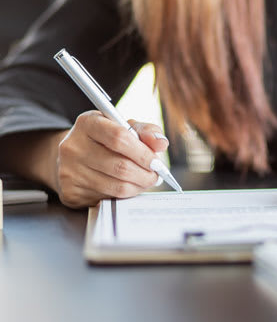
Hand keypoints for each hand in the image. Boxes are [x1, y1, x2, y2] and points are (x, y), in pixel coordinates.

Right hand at [54, 110, 168, 207]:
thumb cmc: (106, 139)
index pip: (119, 137)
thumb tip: (161, 143)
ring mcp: (69, 171)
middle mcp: (73, 146)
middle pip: (120, 166)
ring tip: (145, 180)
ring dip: (139, 186)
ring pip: (117, 186)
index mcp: (88, 123)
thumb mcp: (125, 127)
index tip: (157, 162)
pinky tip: (128, 187)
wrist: (75, 157)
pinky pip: (108, 198)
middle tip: (156, 175)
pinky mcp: (70, 192)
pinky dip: (125, 195)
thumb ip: (146, 131)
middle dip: (146, 174)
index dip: (143, 152)